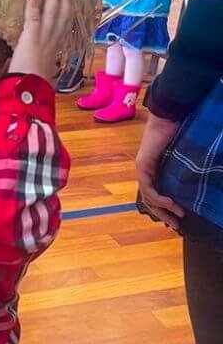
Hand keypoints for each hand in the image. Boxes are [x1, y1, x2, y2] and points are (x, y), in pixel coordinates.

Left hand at [9, 0, 72, 79]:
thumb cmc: (35, 84)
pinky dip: (33, 5)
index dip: (68, 14)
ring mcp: (43, 38)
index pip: (65, 27)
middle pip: (63, 16)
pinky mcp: (30, 37)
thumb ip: (48, 68)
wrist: (30, 89)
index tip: (71, 3)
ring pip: (51, 13)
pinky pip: (33, 17)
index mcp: (57, 49)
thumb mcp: (46, 74)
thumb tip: (50, 71)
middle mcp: (53, 41)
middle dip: (65, 0)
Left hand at [136, 114, 183, 229]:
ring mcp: (143, 169)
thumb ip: (186, 171)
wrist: (171, 117)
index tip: (179, 219)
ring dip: (163, 210)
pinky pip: (148, 187)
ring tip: (177, 218)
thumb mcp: (185, 158)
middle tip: (176, 226)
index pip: (157, 195)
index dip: (166, 209)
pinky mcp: (143, 166)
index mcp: (157, 171)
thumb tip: (200, 182)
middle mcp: (147, 172)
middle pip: (151, 200)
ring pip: (149, 197)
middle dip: (164, 215)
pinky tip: (170, 203)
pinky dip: (158, 197)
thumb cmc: (182, 132)